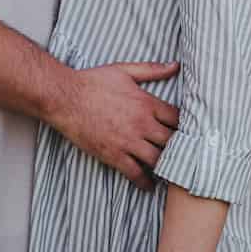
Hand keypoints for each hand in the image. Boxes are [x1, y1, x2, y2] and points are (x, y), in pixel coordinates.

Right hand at [52, 61, 179, 188]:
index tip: (184, 131)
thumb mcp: (124, 71)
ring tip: (168, 170)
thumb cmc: (93, 82)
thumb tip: (175, 66)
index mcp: (146, 103)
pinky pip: (135, 174)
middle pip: (172, 142)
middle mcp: (142, 124)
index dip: (183, 126)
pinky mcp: (114, 155)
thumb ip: (152, 70)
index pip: (177, 118)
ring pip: (157, 160)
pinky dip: (144, 182)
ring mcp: (128, 142)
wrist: (65, 98)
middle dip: (178, 147)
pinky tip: (148, 185)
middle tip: (181, 153)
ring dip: (164, 166)